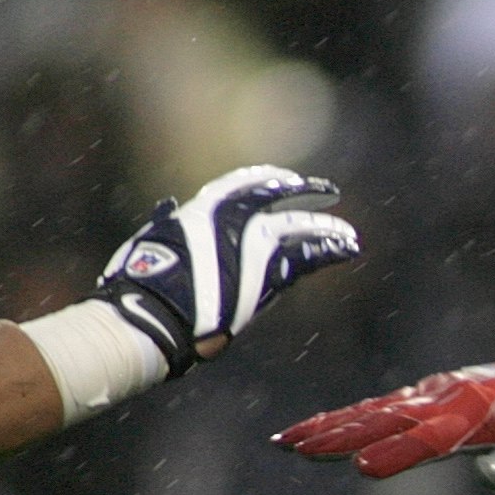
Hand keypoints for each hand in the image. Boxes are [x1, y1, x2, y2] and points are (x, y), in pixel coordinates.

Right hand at [93, 167, 357, 377]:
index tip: (285, 179)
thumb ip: (167, 221)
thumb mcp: (151, 239)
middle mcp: (233, 220)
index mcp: (203, 208)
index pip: (243, 183)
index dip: (267, 179)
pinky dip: (330, 251)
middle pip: (279, 197)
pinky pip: (309, 258)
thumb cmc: (144, 282)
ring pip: (301, 227)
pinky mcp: (271, 275)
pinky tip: (348, 249)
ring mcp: (255, 245)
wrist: (159, 315)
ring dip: (327, 228)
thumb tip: (171, 206)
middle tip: (328, 191)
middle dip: (306, 192)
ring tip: (349, 232)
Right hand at [272, 357, 494, 488]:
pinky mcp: (431, 393)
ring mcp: (435, 394)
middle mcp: (447, 401)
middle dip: (338, 435)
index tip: (361, 467)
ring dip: (330, 425)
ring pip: (374, 410)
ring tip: (288, 441)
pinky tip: (322, 428)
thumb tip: (493, 474)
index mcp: (476, 418)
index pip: (429, 441)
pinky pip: (384, 404)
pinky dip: (350, 415)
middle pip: (384, 420)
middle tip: (293, 448)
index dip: (397, 454)